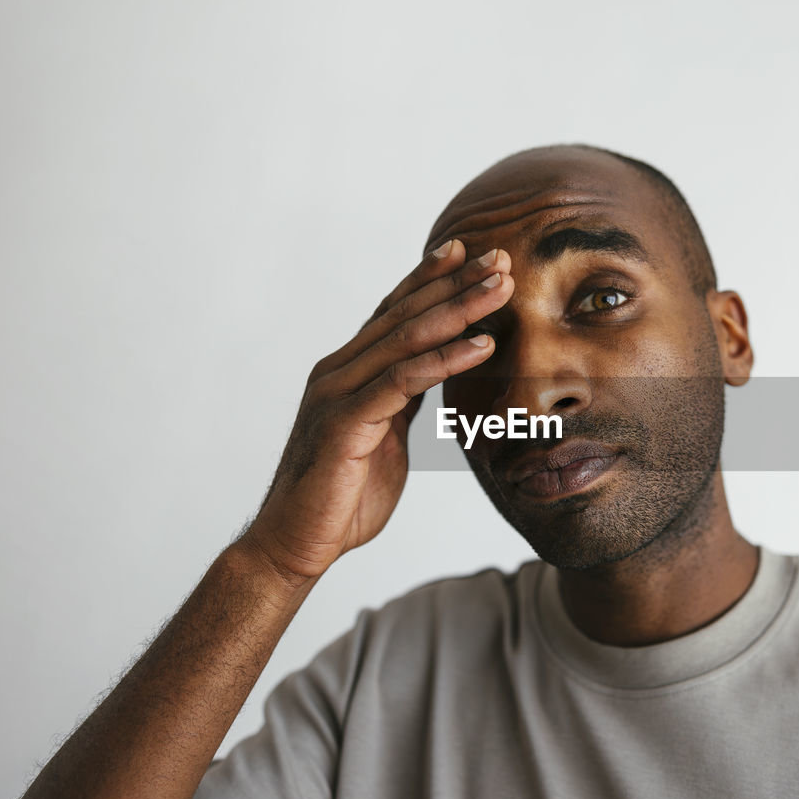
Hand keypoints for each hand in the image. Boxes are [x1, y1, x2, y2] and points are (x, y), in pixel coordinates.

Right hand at [238, 239, 512, 581]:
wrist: (296, 544)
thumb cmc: (342, 497)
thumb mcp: (384, 436)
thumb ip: (402, 400)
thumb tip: (434, 374)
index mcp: (348, 371)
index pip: (395, 312)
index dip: (431, 279)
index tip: (470, 253)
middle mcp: (339, 371)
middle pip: (405, 314)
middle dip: (455, 283)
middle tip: (500, 257)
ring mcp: (338, 392)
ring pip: (406, 338)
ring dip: (459, 309)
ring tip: (502, 288)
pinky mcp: (345, 421)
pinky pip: (403, 381)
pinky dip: (445, 359)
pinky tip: (481, 345)